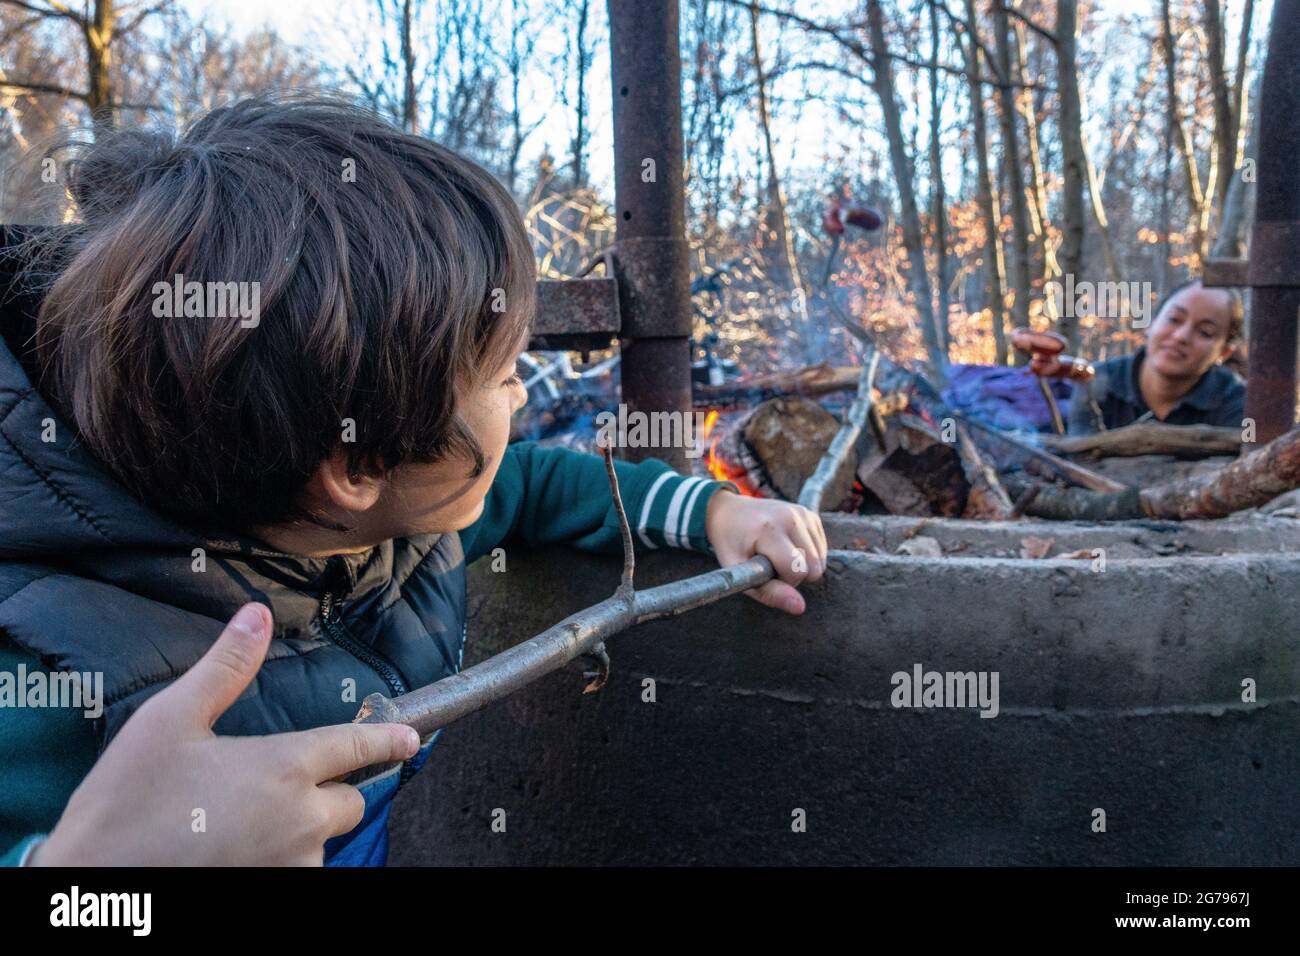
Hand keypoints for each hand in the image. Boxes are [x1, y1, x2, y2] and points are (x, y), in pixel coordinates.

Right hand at [30, 603, 419, 865]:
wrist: (93, 881)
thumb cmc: (126, 802)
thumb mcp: (170, 720)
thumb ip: (226, 668)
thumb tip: (256, 616)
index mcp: (285, 769)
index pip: (358, 746)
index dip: (387, 739)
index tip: (410, 737)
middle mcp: (301, 821)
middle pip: (348, 802)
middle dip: (329, 791)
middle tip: (279, 786)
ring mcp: (291, 866)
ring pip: (321, 842)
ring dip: (299, 831)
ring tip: (242, 823)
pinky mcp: (273, 894)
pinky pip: (297, 871)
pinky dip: (279, 859)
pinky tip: (237, 850)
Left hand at [704, 490, 827, 613]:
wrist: (731, 512)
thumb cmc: (732, 545)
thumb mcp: (739, 572)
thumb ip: (769, 593)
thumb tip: (800, 607)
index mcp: (769, 530)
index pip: (797, 572)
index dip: (784, 581)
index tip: (765, 571)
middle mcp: (790, 517)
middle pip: (814, 568)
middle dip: (795, 575)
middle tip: (771, 564)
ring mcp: (803, 514)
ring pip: (820, 561)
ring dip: (802, 566)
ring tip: (778, 555)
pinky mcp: (812, 515)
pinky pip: (822, 550)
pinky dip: (808, 556)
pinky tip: (788, 547)